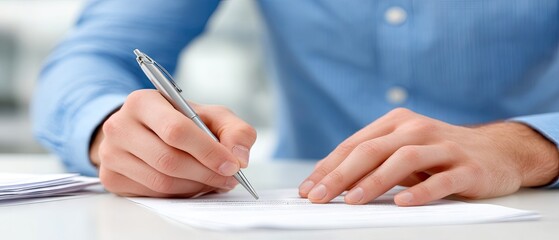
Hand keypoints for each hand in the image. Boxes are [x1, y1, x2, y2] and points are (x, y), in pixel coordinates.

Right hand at [89, 89, 256, 196]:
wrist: (146, 130)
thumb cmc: (181, 121)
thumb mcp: (211, 116)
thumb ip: (235, 130)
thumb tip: (239, 157)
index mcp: (143, 102)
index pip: (176, 130)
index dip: (207, 151)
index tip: (232, 165)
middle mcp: (119, 126)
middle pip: (168, 160)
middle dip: (205, 173)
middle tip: (229, 178)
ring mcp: (110, 153)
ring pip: (161, 182)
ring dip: (195, 186)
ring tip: (214, 181)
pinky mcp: (111, 178)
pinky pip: (151, 195)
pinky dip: (179, 194)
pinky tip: (192, 184)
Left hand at [298, 108, 558, 205]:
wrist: (498, 150)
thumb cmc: (440, 153)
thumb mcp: (404, 150)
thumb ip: (374, 160)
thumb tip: (331, 183)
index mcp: (396, 122)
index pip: (355, 145)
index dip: (328, 167)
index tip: (307, 189)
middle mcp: (417, 129)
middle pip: (372, 150)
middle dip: (340, 175)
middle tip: (319, 196)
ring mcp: (444, 146)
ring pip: (402, 160)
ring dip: (374, 181)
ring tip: (351, 200)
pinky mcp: (468, 167)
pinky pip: (442, 179)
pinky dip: (421, 190)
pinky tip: (402, 202)